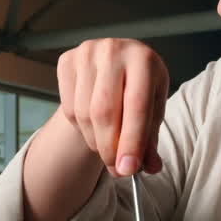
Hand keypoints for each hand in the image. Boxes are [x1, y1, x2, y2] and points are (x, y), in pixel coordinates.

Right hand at [57, 38, 169, 176]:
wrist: (115, 65)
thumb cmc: (138, 88)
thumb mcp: (152, 111)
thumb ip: (150, 140)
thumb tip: (150, 167)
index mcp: (143, 59)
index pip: (136, 106)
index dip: (132, 142)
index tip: (128, 169)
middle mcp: (114, 50)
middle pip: (105, 112)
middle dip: (110, 148)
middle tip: (117, 170)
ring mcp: (87, 53)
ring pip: (84, 114)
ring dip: (95, 141)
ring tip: (107, 146)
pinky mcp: (67, 61)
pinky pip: (69, 108)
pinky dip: (81, 128)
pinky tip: (93, 126)